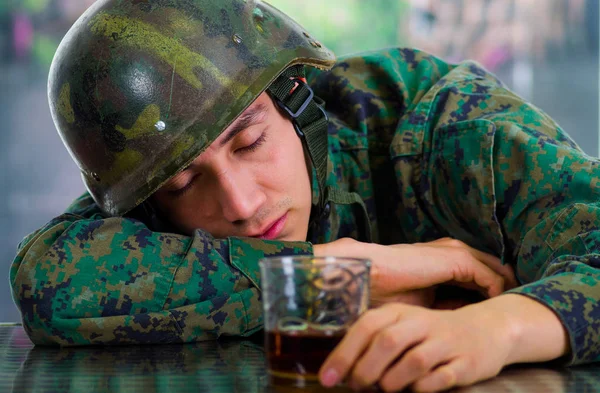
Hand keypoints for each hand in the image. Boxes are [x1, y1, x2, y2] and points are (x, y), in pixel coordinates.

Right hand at [313, 238, 516, 307]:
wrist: (369, 274)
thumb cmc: (386, 290)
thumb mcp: (422, 303)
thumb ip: (442, 307)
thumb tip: (459, 322)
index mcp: (443, 259)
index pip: (478, 276)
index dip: (490, 295)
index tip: (500, 315)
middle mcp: (454, 252)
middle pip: (492, 271)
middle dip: (505, 291)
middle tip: (518, 315)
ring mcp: (457, 253)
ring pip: (496, 273)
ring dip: (506, 293)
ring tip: (515, 315)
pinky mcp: (458, 260)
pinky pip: (490, 279)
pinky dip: (498, 295)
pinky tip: (499, 312)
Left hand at [318, 302, 517, 391]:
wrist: (485, 328)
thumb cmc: (430, 333)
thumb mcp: (401, 326)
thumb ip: (372, 342)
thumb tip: (339, 370)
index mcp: (400, 312)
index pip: (366, 326)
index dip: (343, 353)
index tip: (327, 378)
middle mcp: (421, 323)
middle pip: (387, 342)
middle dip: (366, 370)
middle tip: (358, 386)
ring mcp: (445, 342)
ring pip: (413, 361)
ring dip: (393, 381)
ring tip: (385, 388)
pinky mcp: (466, 363)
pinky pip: (440, 379)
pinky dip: (422, 388)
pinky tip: (414, 390)